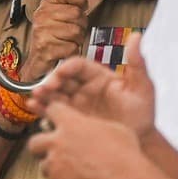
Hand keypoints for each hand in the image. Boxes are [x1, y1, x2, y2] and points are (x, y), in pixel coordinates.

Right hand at [23, 0, 88, 79]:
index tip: (80, 7)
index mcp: (46, 5)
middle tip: (73, 30)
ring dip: (77, 40)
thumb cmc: (51, 38)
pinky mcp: (46, 49)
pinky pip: (72, 47)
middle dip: (81, 25)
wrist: (38, 60)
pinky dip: (72, 51)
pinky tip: (64, 50)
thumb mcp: (58, 15)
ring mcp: (43, 32)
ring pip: (76, 31)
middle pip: (76, 13)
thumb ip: (71, 3)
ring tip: (68, 40)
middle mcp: (42, 16)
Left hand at [27, 103, 147, 178]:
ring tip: (68, 168)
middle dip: (41, 145)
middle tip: (51, 149)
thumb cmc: (124, 153)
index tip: (56, 119)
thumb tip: (92, 127)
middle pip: (34, 141)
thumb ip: (93, 125)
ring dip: (52, 166)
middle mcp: (57, 143)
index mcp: (70, 124)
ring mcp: (55, 165)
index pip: (51, 110)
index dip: (54, 114)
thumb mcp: (113, 128)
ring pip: (42, 165)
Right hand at [29, 33, 155, 135]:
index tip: (62, 73)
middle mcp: (85, 88)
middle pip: (63, 79)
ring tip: (36, 97)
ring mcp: (77, 105)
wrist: (140, 143)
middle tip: (46, 88)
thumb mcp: (143, 87)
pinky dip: (42, 108)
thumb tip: (136, 35)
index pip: (79, 66)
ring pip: (55, 94)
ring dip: (43, 93)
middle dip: (52, 81)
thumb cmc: (143, 114)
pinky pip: (54, 111)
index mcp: (99, 77)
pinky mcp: (72, 120)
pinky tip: (34, 107)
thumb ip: (137, 62)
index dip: (68, 67)